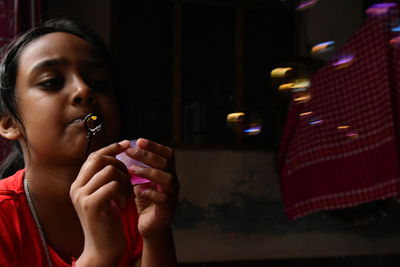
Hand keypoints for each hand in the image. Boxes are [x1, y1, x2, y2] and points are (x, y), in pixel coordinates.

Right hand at [70, 140, 132, 263]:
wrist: (102, 249)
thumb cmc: (108, 222)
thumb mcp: (105, 196)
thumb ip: (106, 179)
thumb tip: (118, 155)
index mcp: (79, 184)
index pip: (94, 156)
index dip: (111, 148)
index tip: (128, 144)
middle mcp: (76, 188)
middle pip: (99, 159)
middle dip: (120, 164)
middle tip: (128, 179)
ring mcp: (82, 196)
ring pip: (109, 171)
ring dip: (125, 181)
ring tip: (127, 195)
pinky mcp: (91, 206)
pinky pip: (112, 185)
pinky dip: (124, 192)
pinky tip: (124, 204)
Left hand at [125, 138, 178, 237]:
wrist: (150, 226)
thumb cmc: (145, 200)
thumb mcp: (140, 181)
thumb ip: (137, 167)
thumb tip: (122, 148)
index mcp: (167, 172)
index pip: (167, 154)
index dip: (155, 146)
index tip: (139, 141)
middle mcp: (173, 181)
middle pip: (166, 162)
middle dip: (147, 155)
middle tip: (130, 151)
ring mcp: (172, 194)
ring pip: (167, 178)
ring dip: (148, 172)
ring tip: (131, 170)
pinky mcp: (168, 209)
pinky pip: (163, 198)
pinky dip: (149, 193)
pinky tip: (136, 191)